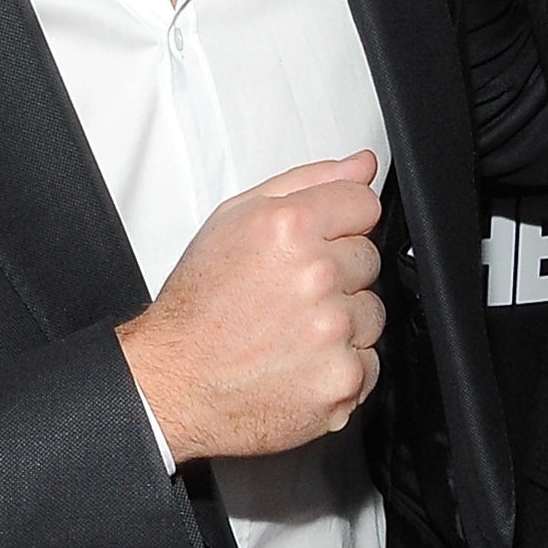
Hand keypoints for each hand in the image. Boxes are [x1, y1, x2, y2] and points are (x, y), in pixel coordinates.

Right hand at [118, 154, 383, 463]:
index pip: (364, 204)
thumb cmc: (199, 306)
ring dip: (342, 321)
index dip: (338, 224)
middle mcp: (315, 276)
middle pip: (368, 258)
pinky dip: (341, 366)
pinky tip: (300, 361)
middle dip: (336, 273)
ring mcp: (332, 330)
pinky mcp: (342, 378)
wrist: (176, 382)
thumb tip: (360, 166)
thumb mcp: (234, 220)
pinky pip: (368, 362)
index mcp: (290, 228)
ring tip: (291, 330)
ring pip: (371, 311)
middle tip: (288, 294)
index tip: (314, 245)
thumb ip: (307, 182)